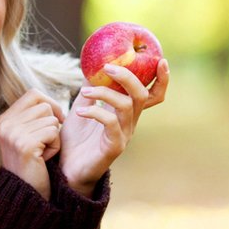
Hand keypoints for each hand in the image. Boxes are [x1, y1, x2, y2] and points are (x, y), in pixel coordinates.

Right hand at [0, 90, 65, 198]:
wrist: (27, 193)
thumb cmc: (33, 163)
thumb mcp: (27, 135)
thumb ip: (33, 116)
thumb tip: (51, 100)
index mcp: (4, 119)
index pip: (33, 94)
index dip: (50, 104)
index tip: (56, 120)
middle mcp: (5, 124)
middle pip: (45, 105)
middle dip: (53, 123)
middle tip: (44, 143)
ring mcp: (13, 134)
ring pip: (51, 119)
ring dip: (54, 136)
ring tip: (43, 152)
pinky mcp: (25, 144)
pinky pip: (54, 132)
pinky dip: (55, 146)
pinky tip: (45, 158)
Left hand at [60, 59, 168, 195]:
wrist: (67, 168)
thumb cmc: (76, 139)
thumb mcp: (82, 107)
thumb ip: (90, 88)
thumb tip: (90, 64)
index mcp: (127, 113)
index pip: (152, 95)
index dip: (161, 79)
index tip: (160, 60)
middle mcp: (130, 123)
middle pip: (141, 95)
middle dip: (128, 77)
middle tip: (109, 67)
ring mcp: (124, 135)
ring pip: (126, 106)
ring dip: (104, 93)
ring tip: (85, 91)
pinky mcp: (114, 147)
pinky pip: (110, 123)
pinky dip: (95, 112)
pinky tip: (80, 111)